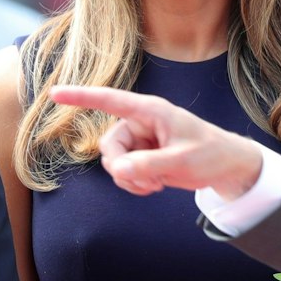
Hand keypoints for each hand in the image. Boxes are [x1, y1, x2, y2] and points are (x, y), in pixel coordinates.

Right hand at [48, 86, 263, 198]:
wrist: (225, 166)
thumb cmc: (210, 154)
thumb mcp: (182, 161)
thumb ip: (150, 165)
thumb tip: (118, 170)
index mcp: (150, 111)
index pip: (110, 100)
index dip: (81, 97)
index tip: (54, 93)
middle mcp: (140, 123)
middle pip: (108, 146)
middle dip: (122, 168)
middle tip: (147, 181)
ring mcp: (139, 141)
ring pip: (113, 162)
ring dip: (130, 179)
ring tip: (156, 183)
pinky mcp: (141, 157)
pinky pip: (122, 173)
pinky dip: (133, 184)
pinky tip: (153, 187)